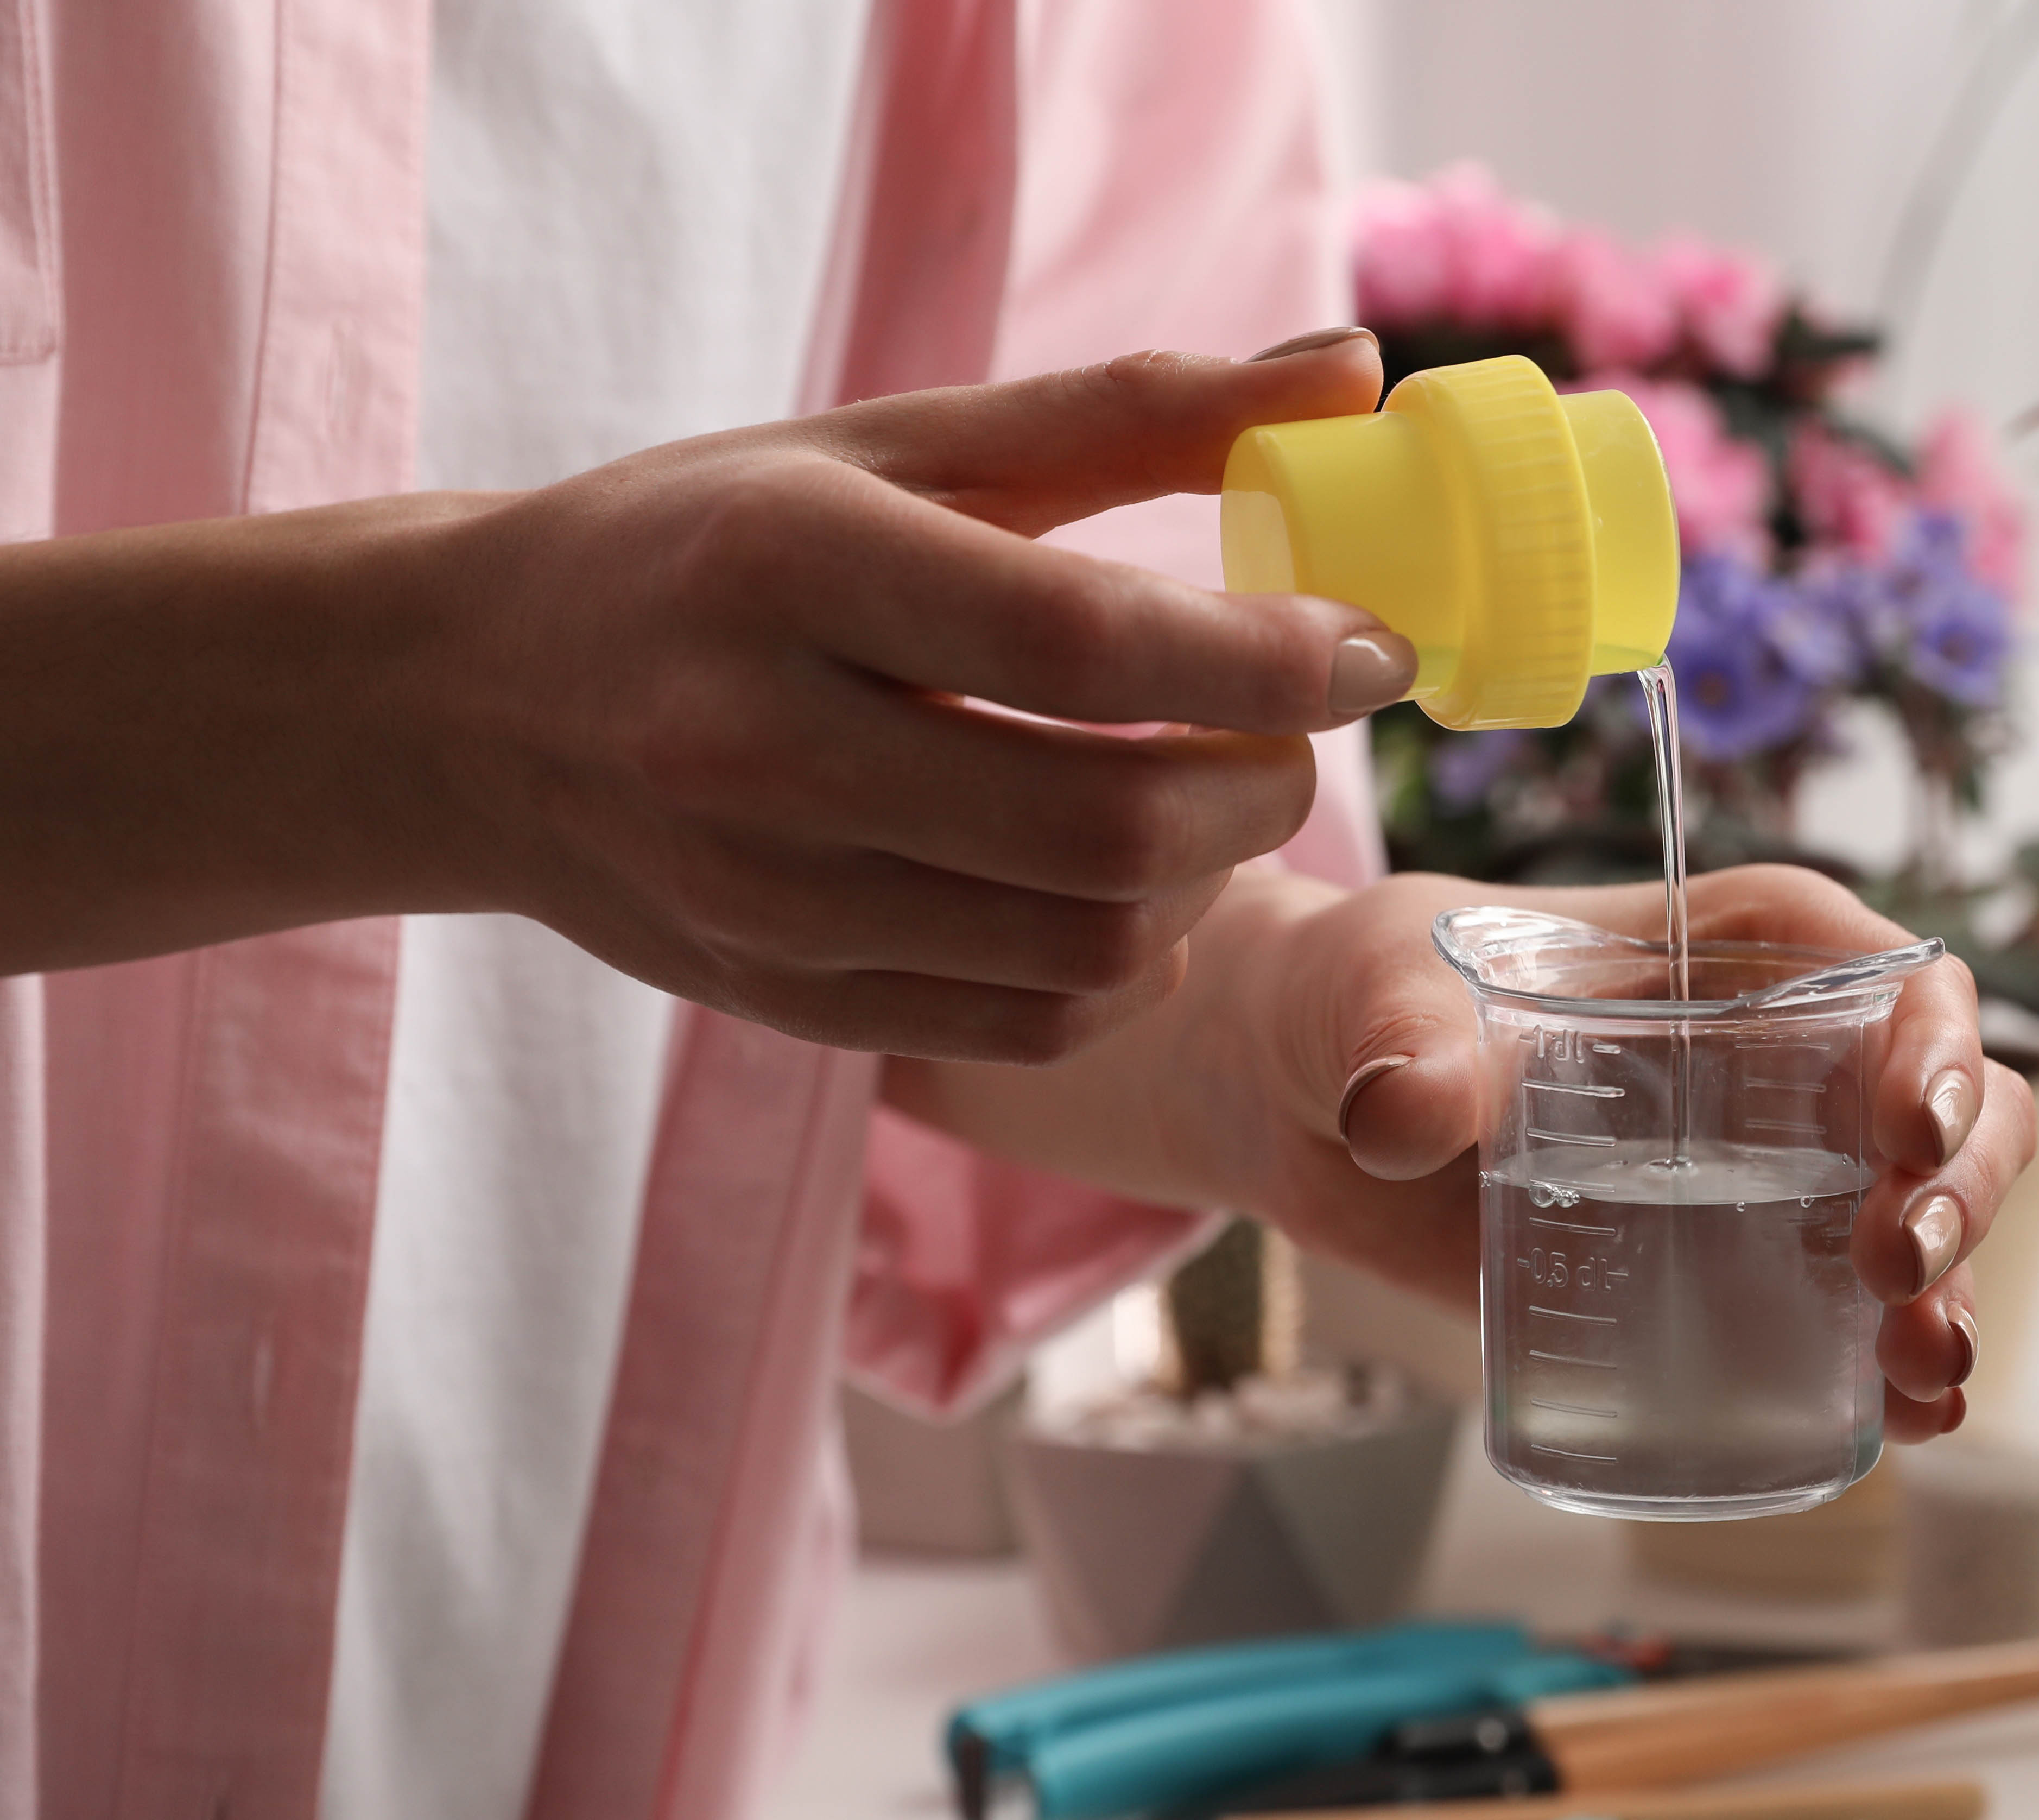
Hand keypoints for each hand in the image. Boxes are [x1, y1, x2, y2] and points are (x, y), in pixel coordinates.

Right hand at [0, 331, 1407, 1063]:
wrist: (465, 698)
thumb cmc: (711, 543)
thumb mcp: (898, 443)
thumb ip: (1135, 413)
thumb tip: (1351, 371)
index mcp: (791, 567)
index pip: (1085, 643)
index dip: (1266, 659)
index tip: (1366, 645)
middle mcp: (762, 745)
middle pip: (1110, 823)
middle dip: (1262, 785)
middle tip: (1290, 730)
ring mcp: (766, 897)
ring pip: (1090, 944)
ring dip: (1208, 882)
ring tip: (1206, 799)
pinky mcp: (782, 997)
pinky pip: (1033, 1022)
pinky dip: (1128, 966)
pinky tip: (1122, 889)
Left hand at [1256, 866, 2033, 1441]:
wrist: (1302, 1099)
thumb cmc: (1361, 998)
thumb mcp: (1378, 994)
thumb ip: (1399, 1041)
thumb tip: (1403, 1115)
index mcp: (1731, 952)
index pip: (1883, 972)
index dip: (1933, 1042)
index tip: (1910, 1127)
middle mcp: (1782, 1057)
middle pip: (1950, 1103)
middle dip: (1960, 1186)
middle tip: (1894, 1269)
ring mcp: (1772, 1171)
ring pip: (1931, 1212)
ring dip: (1955, 1290)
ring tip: (1923, 1372)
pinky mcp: (1732, 1272)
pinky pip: (1852, 1317)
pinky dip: (1899, 1371)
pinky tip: (1908, 1423)